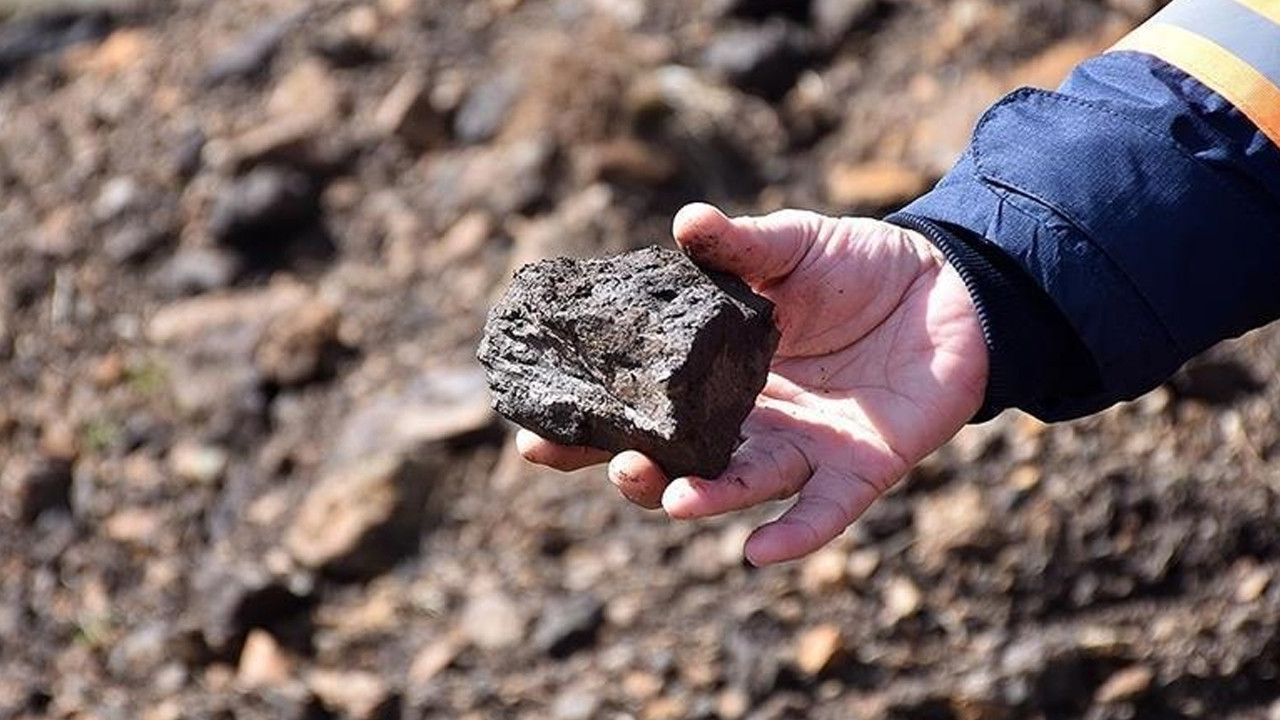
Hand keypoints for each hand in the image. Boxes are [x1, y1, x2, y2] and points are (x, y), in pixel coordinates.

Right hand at [518, 203, 987, 564]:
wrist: (951, 288)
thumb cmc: (861, 266)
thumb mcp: (793, 246)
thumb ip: (739, 247)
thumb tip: (685, 222)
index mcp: (718, 372)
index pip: (644, 406)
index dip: (592, 423)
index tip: (533, 434)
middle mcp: (750, 420)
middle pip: (679, 460)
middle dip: (635, 470)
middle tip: (603, 461)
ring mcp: (802, 448)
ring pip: (740, 485)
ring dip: (701, 497)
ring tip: (665, 494)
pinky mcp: (860, 469)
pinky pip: (823, 512)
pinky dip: (793, 536)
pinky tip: (758, 554)